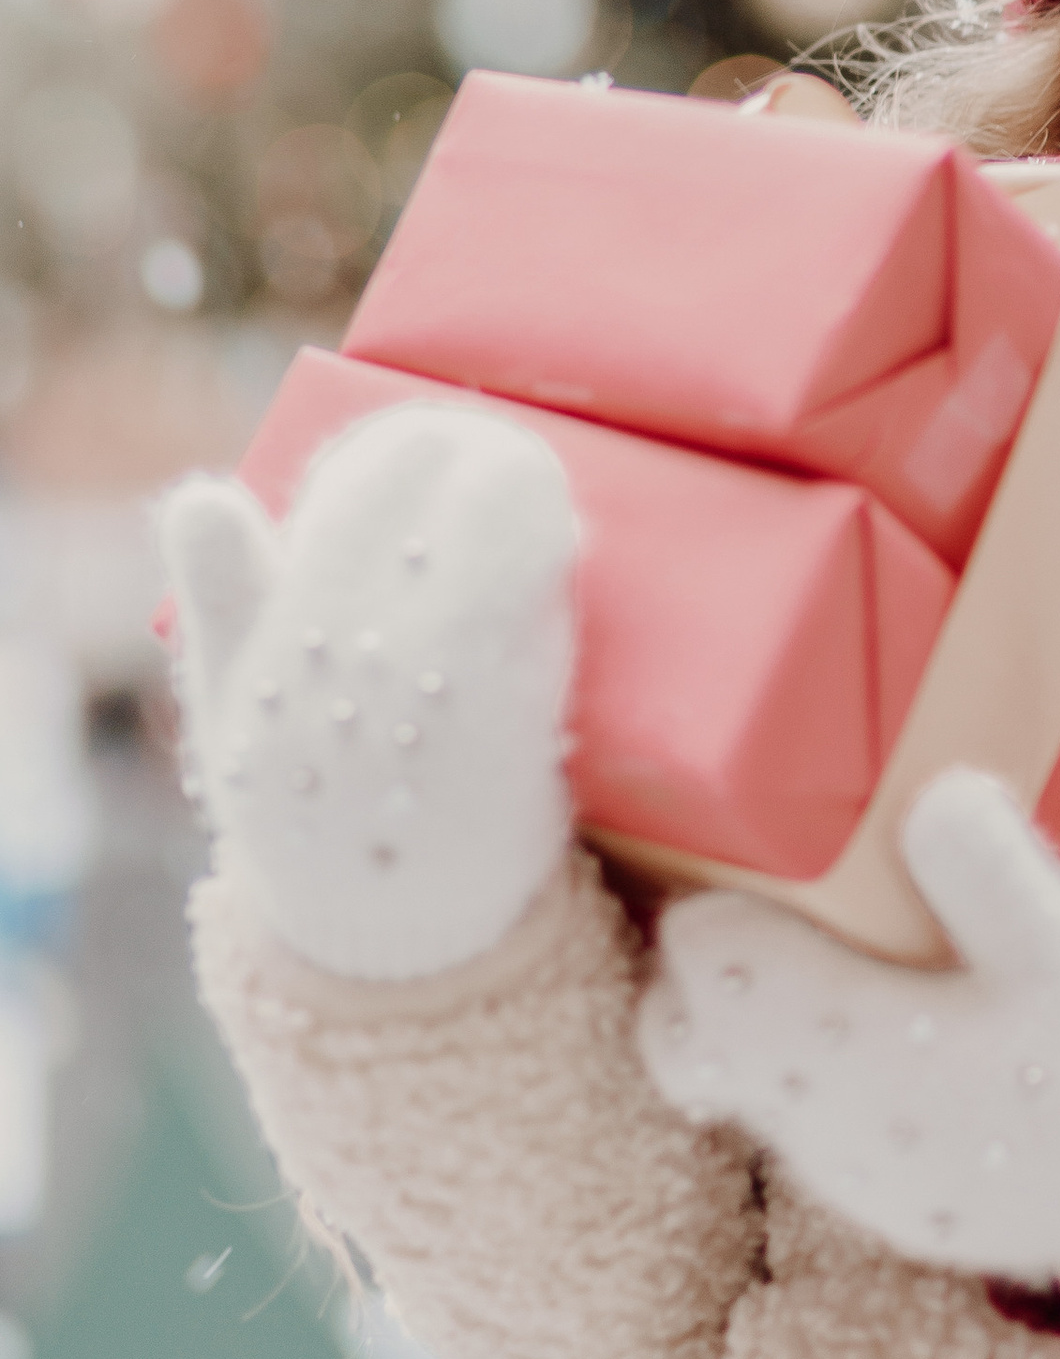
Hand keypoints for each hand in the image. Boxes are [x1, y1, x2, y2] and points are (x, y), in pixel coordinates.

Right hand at [161, 402, 577, 982]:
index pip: (340, 514)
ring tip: (529, 476)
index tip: (421, 431)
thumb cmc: (309, 796)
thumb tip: (201, 497)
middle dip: (462, 463)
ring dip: (512, 502)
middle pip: (417, 525)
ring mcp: (433, 704)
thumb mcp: (234, 707)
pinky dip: (543, 568)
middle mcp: (349, 674)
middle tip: (490, 446)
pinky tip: (559, 535)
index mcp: (273, 656)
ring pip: (478, 564)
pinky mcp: (506, 735)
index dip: (390, 456)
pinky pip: (530, 625)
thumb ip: (225, 596)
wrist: (385, 927)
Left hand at [636, 769, 1059, 1283]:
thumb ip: (981, 860)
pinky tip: (890, 1027)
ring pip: (734, 1080)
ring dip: (758, 1015)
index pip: (697, 955)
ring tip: (839, 953)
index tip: (754, 858)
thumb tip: (931, 788)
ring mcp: (836, 1162)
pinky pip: (797, 1115)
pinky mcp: (873, 1192)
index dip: (710, 893)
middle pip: (678, 1030)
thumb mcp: (1058, 941)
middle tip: (768, 905)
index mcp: (834, 1036)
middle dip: (701, 966)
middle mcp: (811, 1109)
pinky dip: (809, 1063)